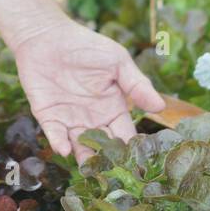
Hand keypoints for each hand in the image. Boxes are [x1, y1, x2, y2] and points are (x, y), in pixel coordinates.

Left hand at [10, 16, 165, 162]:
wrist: (48, 35)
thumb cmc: (86, 46)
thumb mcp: (117, 62)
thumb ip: (137, 85)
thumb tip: (161, 106)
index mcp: (113, 108)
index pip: (125, 134)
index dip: (131, 149)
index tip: (138, 163)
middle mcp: (93, 119)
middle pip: (104, 147)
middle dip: (109, 161)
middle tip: (115, 175)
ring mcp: (70, 119)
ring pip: (80, 147)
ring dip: (85, 158)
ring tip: (91, 169)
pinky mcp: (48, 116)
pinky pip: (55, 134)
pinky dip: (59, 143)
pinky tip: (65, 149)